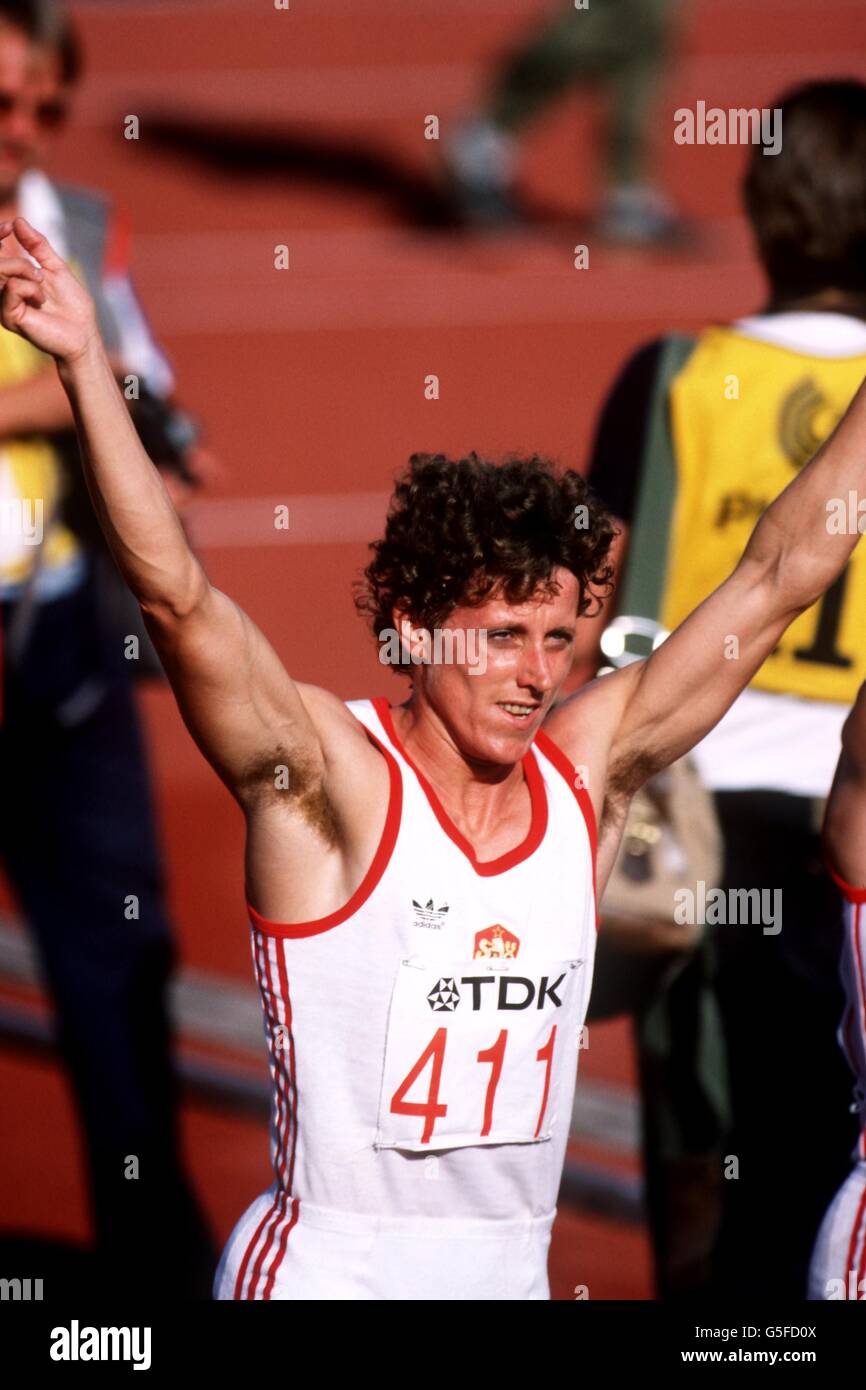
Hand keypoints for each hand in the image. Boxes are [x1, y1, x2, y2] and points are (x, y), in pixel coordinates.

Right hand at [0, 215, 98, 363]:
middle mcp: (3, 291)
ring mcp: (3, 304)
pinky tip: (40, 300)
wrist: (83, 334)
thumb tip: (18, 221)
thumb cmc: (72, 306)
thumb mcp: (56, 268)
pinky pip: (11, 288)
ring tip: (42, 285)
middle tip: (40, 274)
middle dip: (18, 261)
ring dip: (24, 271)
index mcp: (13, 277)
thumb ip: (37, 246)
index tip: (10, 227)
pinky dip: (29, 287)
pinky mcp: (8, 317)